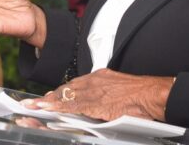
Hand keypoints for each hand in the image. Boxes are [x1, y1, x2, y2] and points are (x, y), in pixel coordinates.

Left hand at [20, 69, 173, 121]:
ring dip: (49, 102)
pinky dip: (61, 107)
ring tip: (34, 107)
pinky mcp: (98, 103)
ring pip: (67, 96)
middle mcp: (95, 81)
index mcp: (100, 77)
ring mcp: (96, 91)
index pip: (74, 84)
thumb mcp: (119, 88)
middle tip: (34, 103)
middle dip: (50, 96)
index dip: (60, 92)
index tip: (49, 96)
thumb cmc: (141, 95)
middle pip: (67, 89)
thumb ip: (105, 95)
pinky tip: (50, 110)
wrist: (154, 94)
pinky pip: (75, 105)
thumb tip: (100, 103)